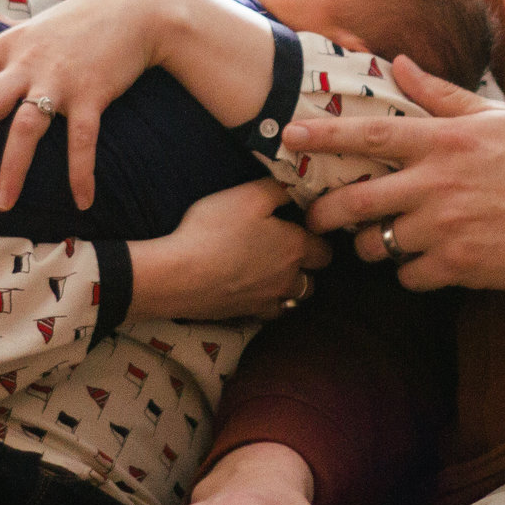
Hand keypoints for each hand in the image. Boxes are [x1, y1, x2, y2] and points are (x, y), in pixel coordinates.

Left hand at [0, 0, 187, 210]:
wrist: (138, 8)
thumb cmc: (86, 19)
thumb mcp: (40, 25)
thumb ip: (13, 39)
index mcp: (10, 45)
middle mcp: (29, 63)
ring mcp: (60, 80)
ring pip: (26, 130)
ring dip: (13, 171)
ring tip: (3, 204)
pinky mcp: (93, 94)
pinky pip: (82, 142)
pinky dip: (80, 175)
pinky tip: (82, 203)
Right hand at [128, 179, 330, 321]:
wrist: (179, 275)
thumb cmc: (215, 230)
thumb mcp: (249, 195)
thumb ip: (279, 189)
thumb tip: (298, 188)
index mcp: (296, 247)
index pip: (325, 249)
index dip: (317, 238)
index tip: (304, 228)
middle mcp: (289, 278)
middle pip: (313, 278)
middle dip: (307, 265)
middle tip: (287, 249)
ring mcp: (268, 301)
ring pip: (294, 299)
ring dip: (289, 287)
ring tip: (272, 272)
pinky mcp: (247, 315)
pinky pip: (270, 313)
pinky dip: (268, 303)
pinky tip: (254, 291)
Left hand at [300, 57, 504, 290]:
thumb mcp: (493, 115)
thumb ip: (439, 93)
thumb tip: (396, 62)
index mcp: (443, 141)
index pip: (370, 135)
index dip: (324, 135)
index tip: (289, 136)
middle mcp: (437, 183)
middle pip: (357, 201)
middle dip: (326, 212)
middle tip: (317, 218)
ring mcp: (447, 227)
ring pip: (380, 245)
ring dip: (374, 246)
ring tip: (388, 240)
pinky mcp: (461, 265)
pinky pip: (411, 276)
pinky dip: (413, 272)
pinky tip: (431, 260)